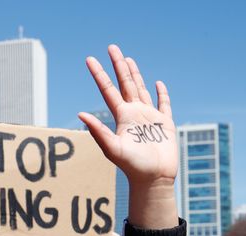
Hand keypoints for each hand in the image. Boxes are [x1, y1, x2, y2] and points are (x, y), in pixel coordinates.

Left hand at [79, 45, 176, 229]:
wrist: (153, 179)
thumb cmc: (133, 167)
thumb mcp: (113, 148)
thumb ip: (97, 131)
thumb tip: (80, 114)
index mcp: (122, 117)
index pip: (108, 90)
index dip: (99, 74)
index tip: (89, 59)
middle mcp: (134, 114)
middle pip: (125, 83)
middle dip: (118, 66)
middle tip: (111, 47)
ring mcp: (149, 117)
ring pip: (141, 90)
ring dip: (135, 74)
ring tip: (128, 60)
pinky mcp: (165, 123)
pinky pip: (163, 104)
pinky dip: (161, 94)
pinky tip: (158, 84)